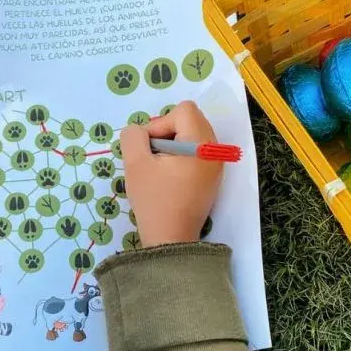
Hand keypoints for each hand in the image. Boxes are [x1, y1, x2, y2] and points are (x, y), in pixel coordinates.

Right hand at [120, 101, 222, 247]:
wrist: (171, 240)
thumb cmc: (155, 200)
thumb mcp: (135, 164)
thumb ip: (133, 136)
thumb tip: (140, 132)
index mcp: (202, 143)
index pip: (183, 110)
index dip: (160, 123)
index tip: (149, 149)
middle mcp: (215, 150)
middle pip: (190, 120)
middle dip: (167, 132)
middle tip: (153, 157)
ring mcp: (217, 164)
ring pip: (193, 135)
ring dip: (172, 144)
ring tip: (159, 168)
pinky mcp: (212, 178)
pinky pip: (197, 152)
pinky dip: (181, 157)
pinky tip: (169, 177)